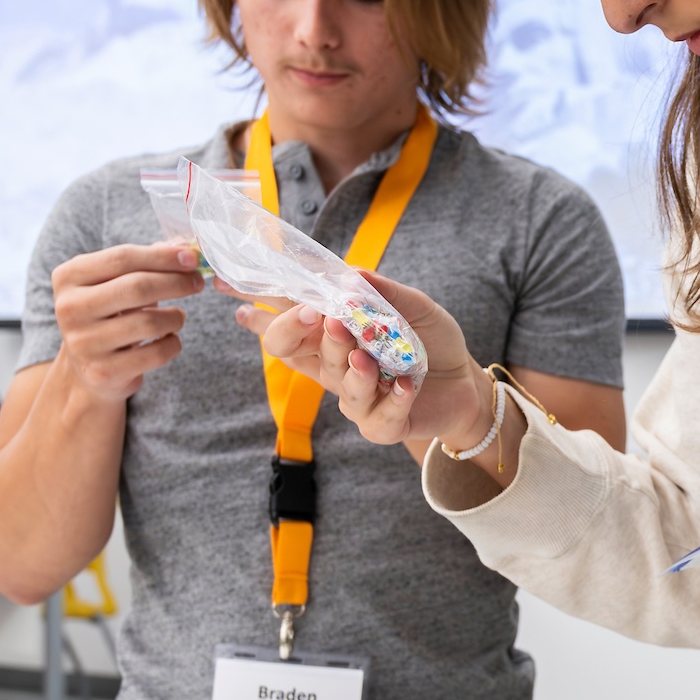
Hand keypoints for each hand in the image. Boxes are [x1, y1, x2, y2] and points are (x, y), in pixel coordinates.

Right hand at [48, 241, 203, 403]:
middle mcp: (69, 308)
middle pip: (137, 287)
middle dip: (176, 282)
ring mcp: (83, 343)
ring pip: (149, 322)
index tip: (192, 258)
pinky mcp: (103, 371)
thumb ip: (147, 261)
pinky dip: (173, 343)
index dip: (163, 256)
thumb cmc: (108, 314)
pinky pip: (155, 353)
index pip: (122, 258)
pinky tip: (169, 338)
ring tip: (177, 316)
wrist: (88, 368)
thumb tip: (186, 248)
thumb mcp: (115, 282)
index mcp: (69, 277)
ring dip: (175, 317)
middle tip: (197, 283)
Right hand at [234, 271, 496, 451]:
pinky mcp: (381, 425)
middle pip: (290, 351)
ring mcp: (355, 398)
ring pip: (337, 384)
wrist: (467, 381)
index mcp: (330, 335)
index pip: (285, 319)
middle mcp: (333, 366)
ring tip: (367, 356)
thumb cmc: (431, 341)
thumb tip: (350, 274)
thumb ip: (384, 293)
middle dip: (294, 331)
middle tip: (319, 314)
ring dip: (351, 367)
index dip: (256, 307)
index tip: (231, 287)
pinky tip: (407, 385)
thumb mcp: (415, 307)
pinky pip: (378, 417)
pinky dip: (394, 399)